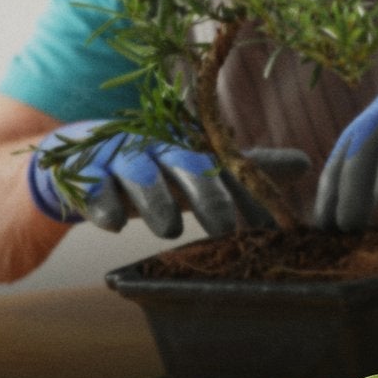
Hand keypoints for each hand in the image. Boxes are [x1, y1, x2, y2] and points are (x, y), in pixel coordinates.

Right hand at [26, 125, 259, 238]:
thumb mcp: (191, 172)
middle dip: (205, 193)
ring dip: (155, 201)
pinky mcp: (81, 173)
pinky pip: (92, 186)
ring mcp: (114, 158)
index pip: (218, 166)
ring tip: (171, 230)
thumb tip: (305, 164)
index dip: (241, 194)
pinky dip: (102, 203)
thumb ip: (240, 171)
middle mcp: (152, 148)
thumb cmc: (146, 168)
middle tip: (224, 227)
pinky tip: (114, 224)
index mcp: (182, 147)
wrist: (72, 160)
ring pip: (137, 175)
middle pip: (181, 163)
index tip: (264, 224)